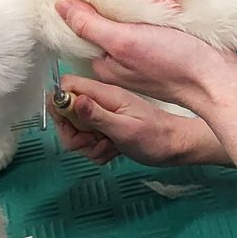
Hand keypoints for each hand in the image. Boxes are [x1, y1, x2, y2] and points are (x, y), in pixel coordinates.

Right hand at [50, 79, 197, 166]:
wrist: (176, 147)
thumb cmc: (155, 137)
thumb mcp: (124, 129)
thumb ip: (97, 115)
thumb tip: (72, 99)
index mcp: (104, 94)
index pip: (67, 87)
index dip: (61, 106)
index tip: (71, 126)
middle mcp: (101, 102)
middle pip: (66, 113)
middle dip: (73, 134)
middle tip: (92, 141)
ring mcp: (103, 116)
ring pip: (76, 131)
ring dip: (87, 146)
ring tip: (108, 146)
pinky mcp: (106, 129)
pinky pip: (88, 141)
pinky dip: (96, 150)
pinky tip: (113, 150)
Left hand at [54, 0, 236, 113]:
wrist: (220, 81)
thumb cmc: (173, 65)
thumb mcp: (124, 42)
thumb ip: (90, 25)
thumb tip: (60, 6)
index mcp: (108, 55)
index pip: (98, 14)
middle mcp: (127, 48)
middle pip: (127, 4)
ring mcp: (152, 42)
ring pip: (153, 2)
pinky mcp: (174, 37)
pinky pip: (172, 6)